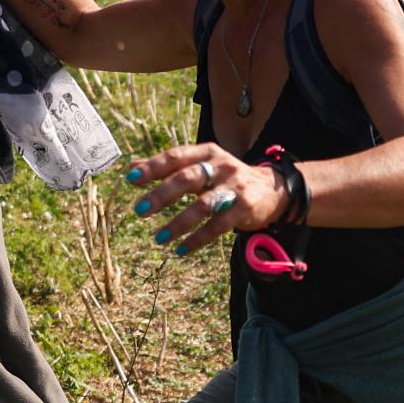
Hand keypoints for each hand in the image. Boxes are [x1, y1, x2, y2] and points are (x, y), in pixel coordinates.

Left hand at [126, 143, 287, 255]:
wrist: (272, 189)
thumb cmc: (226, 177)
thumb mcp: (201, 165)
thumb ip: (169, 166)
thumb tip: (132, 166)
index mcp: (207, 153)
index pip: (176, 156)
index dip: (153, 167)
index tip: (131, 178)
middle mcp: (221, 167)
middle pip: (187, 178)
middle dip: (162, 195)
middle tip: (139, 210)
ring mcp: (234, 187)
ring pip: (203, 205)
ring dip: (179, 223)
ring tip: (158, 238)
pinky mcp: (244, 208)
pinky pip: (218, 226)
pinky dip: (198, 239)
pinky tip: (181, 249)